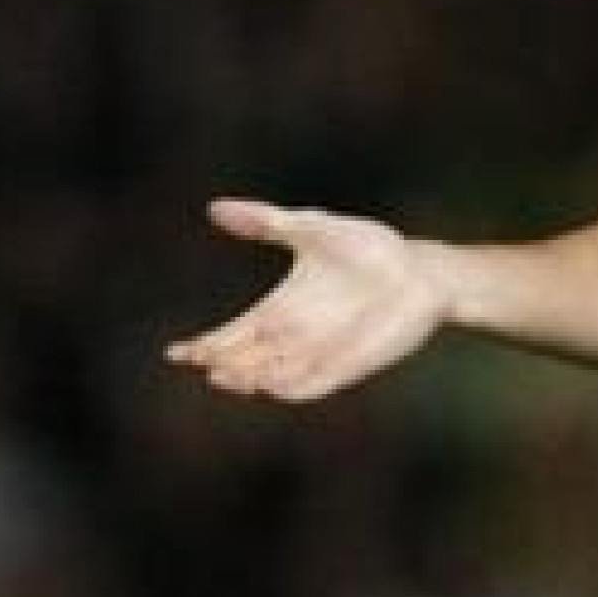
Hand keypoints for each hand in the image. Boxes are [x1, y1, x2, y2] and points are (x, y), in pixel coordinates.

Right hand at [165, 198, 445, 400]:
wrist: (420, 270)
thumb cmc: (368, 248)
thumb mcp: (311, 229)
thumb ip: (264, 221)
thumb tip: (215, 208)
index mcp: (277, 311)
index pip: (230, 336)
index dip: (204, 347)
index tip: (177, 352)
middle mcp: (293, 339)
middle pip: (245, 362)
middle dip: (223, 367)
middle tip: (207, 361)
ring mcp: (320, 356)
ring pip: (273, 379)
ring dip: (252, 381)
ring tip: (229, 376)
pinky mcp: (349, 366)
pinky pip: (313, 386)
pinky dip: (292, 388)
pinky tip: (272, 385)